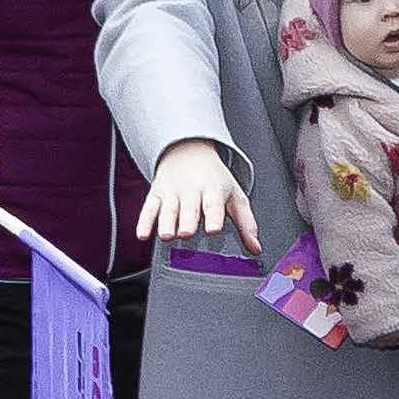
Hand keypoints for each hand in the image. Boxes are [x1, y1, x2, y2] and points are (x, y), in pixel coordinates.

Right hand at [137, 138, 260, 256]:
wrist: (189, 151)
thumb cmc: (215, 179)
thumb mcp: (234, 196)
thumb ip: (246, 223)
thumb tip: (255, 248)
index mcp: (213, 190)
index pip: (214, 204)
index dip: (213, 216)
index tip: (213, 229)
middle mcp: (192, 190)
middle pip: (189, 207)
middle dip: (187, 220)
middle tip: (186, 233)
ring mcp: (172, 191)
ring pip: (168, 208)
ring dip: (166, 222)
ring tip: (166, 235)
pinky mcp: (156, 193)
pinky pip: (148, 208)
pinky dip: (144, 221)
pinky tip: (143, 234)